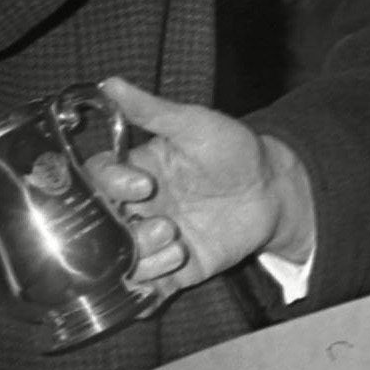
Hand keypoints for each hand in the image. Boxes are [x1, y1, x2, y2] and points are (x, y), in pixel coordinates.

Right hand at [87, 77, 312, 297]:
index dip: (111, 184)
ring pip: (121, 259)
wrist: (272, 192)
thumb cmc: (232, 150)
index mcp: (131, 171)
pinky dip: (151, 283)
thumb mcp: (194, 124)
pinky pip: (147, 286)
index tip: (144, 184)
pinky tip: (177, 260)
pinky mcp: (173, 269)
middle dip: (125, 229)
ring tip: (177, 242)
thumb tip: (109, 83)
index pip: (97, 180)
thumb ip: (151, 111)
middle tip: (163, 223)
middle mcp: (134, 208)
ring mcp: (152, 240)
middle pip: (102, 226)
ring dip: (142, 255)